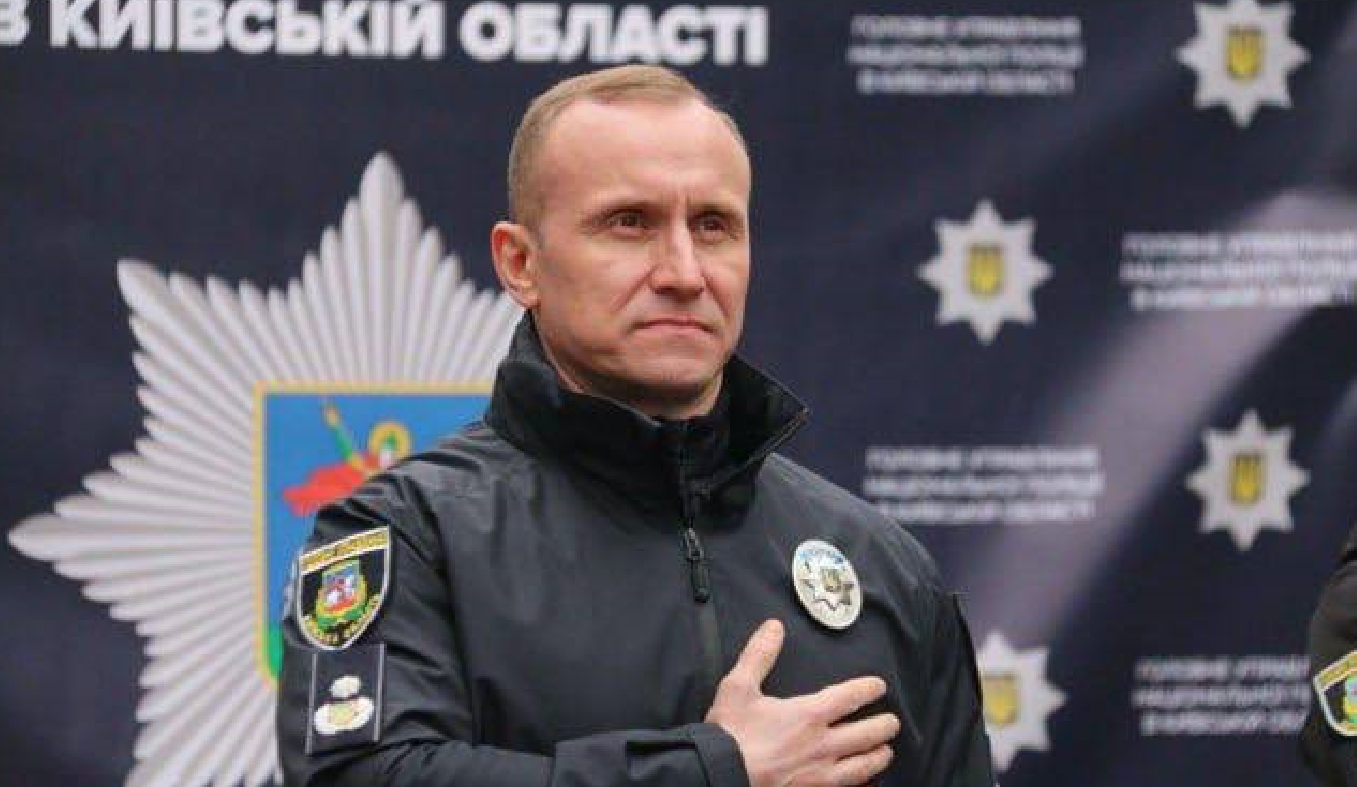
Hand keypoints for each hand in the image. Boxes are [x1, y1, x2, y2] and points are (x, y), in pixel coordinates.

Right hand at [705, 619, 898, 786]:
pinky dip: (860, 784)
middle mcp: (822, 745)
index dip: (868, 689)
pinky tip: (863, 782)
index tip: (878, 687)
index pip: (850, 697)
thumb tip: (774, 627)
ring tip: (885, 752)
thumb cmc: (730, 734)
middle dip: (883, 726)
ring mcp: (820, 775)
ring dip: (878, 756)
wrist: (719, 775)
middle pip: (866, 734)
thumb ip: (759, 655)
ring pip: (863, 766)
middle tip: (891, 722)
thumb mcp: (738, 687)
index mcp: (808, 715)